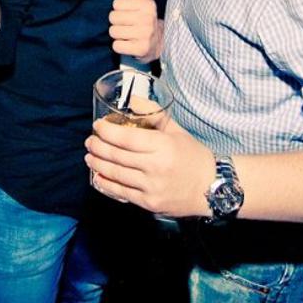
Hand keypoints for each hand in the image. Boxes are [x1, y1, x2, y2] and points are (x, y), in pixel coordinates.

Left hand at [85, 116, 214, 216]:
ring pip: (116, 174)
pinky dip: (107, 183)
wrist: (213, 187)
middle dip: (97, 147)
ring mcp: (152, 187)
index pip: (125, 138)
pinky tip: (98, 176)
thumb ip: (152, 113)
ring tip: (90, 157)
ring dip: (98, 164)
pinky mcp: (150, 203)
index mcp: (162, 146)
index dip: (106, 131)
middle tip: (89, 141)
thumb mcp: (175, 130)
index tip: (97, 126)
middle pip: (116, 156)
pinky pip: (122, 192)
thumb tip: (131, 98)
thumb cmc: (192, 155)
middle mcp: (155, 167)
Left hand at [109, 0, 161, 63]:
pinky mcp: (141, 49)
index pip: (116, 4)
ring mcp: (145, 35)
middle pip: (113, 18)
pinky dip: (120, 46)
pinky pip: (117, 46)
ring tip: (128, 34)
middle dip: (117, 22)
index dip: (119, 9)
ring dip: (118, 35)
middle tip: (127, 25)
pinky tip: (129, 44)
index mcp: (147, 5)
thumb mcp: (143, 0)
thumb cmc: (146, 18)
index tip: (129, 13)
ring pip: (113, 32)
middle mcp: (147, 19)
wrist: (158, 43)